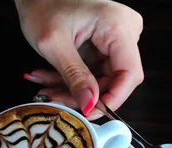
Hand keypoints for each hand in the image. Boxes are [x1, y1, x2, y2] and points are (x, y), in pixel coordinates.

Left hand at [15, 0, 144, 117]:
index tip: (90, 113)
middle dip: (83, 95)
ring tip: (44, 88)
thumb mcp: (53, 45)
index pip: (130, 73)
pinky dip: (70, 79)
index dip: (112, 98)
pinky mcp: (105, 43)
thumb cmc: (41, 6)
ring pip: (100, 79)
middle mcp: (124, 29)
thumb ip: (74, 76)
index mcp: (117, 25)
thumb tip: (90, 104)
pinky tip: (48, 78)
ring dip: (71, 88)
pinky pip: (92, 71)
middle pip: (114, 79)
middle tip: (54, 101)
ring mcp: (116, 37)